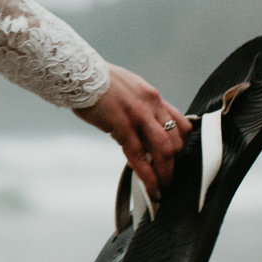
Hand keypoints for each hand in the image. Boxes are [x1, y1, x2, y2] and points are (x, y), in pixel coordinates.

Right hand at [73, 65, 183, 199]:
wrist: (79, 73)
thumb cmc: (97, 82)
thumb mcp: (128, 89)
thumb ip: (138, 106)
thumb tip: (141, 125)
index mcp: (153, 97)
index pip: (181, 123)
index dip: (182, 144)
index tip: (176, 158)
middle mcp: (151, 106)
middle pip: (177, 139)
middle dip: (176, 162)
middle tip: (169, 176)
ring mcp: (138, 116)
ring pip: (164, 150)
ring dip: (166, 173)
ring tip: (163, 187)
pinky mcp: (121, 126)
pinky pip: (139, 156)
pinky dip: (148, 176)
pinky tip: (151, 187)